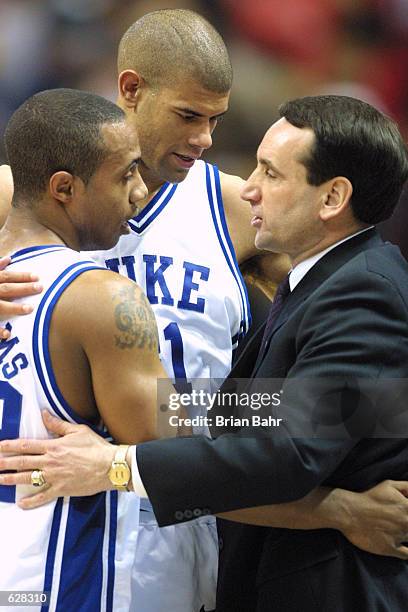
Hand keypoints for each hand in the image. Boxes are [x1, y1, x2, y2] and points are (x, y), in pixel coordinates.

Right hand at [0, 256, 42, 336]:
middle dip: (23, 288)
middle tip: (40, 288)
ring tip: (29, 308)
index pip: (7, 276)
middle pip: (6, 289)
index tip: (37, 276)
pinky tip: (7, 334)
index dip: (21, 276)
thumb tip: (8, 259)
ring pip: (0, 306)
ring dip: (13, 307)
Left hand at [0, 410, 116, 508]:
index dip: (9, 446)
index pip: (26, 445)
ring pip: (28, 479)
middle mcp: (50, 462)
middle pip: (22, 462)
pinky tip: (21, 503)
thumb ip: (58, 424)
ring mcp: (54, 477)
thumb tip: (44, 414)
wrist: (109, 466)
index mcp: (53, 446)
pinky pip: (42, 496)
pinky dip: (31, 501)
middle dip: (4, 463)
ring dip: (11, 480)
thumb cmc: (95, 447)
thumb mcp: (77, 430)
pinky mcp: (61, 490)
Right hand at [337, 480, 407, 558]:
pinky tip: (403, 546)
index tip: (406, 516)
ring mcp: (399, 537)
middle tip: (400, 523)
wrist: (349, 512)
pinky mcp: (390, 548)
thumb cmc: (370, 497)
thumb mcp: (389, 485)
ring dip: (406, 534)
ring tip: (395, 529)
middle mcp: (406, 523)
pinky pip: (407, 555)